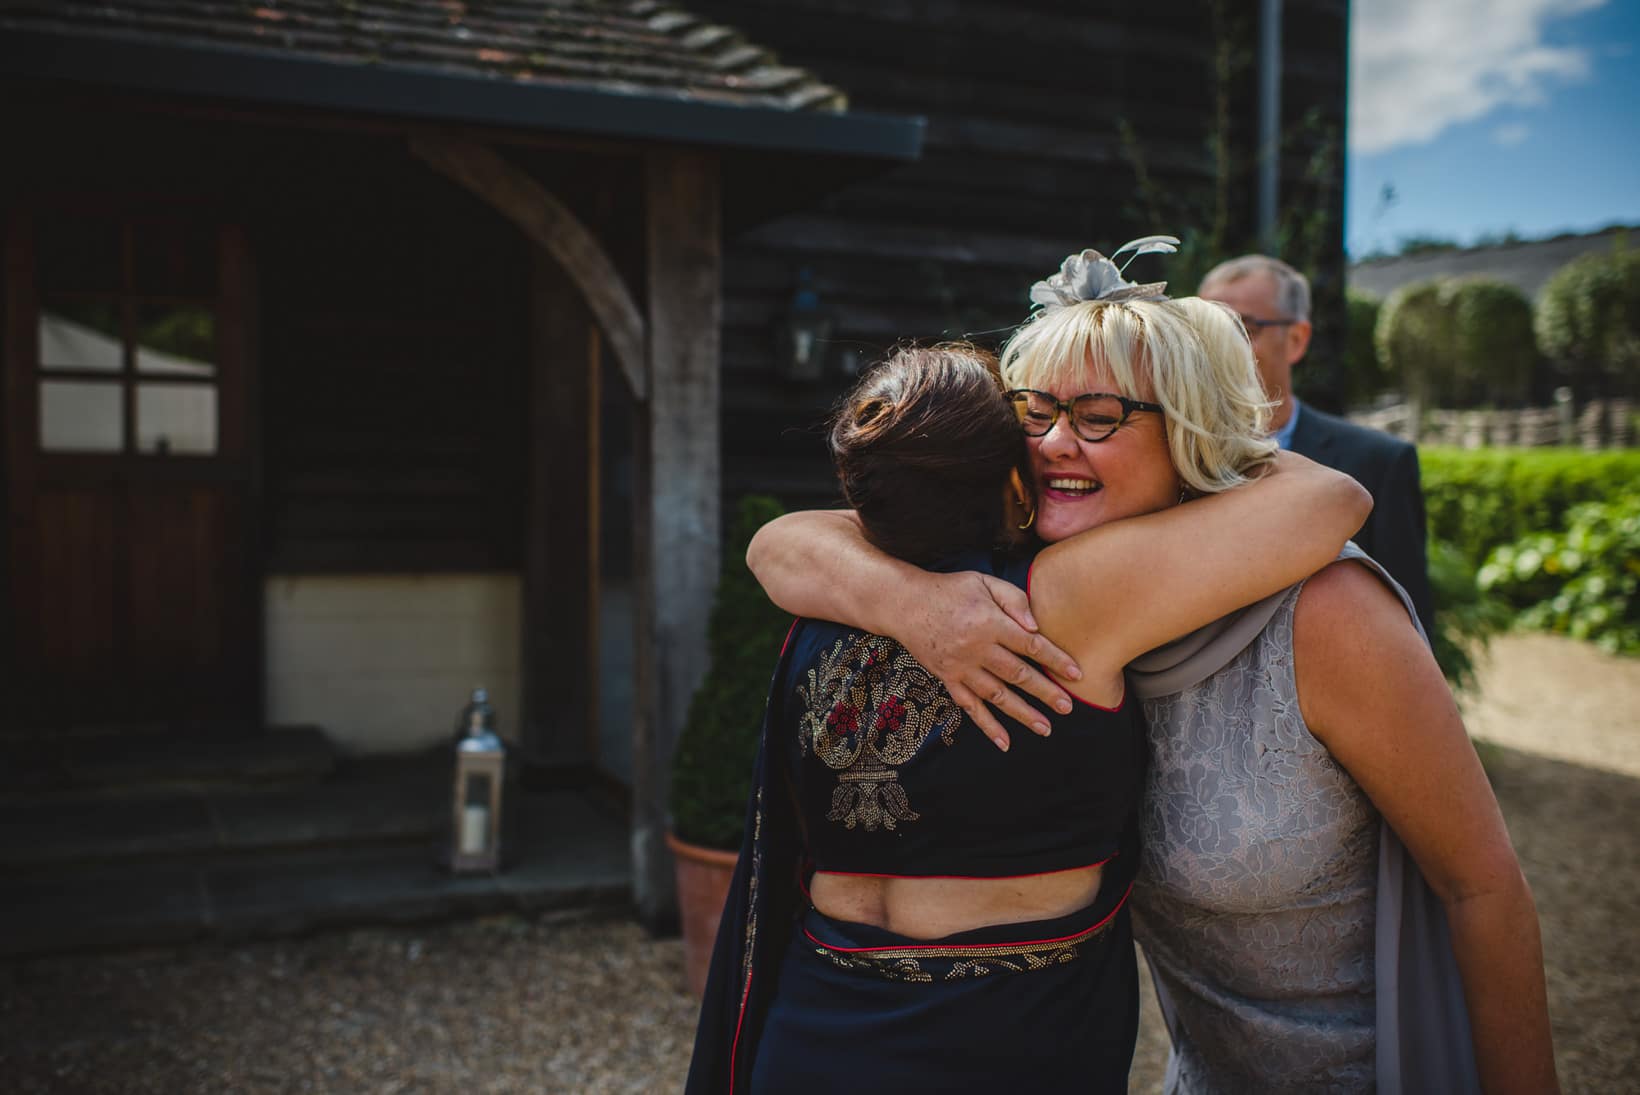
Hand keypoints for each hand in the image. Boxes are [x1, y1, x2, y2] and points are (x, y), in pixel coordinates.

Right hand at [894, 571, 1081, 750]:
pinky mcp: (948, 679)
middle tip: (1067, 707)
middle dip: (1045, 692)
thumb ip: (1013, 599)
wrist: (905, 604)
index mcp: (989, 622)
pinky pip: (970, 707)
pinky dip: (987, 726)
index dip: (1055, 659)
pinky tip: (1004, 742)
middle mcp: (976, 649)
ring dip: (1022, 714)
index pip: (1030, 644)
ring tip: (1045, 727)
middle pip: (1018, 674)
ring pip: (997, 695)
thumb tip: (1036, 626)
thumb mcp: (983, 582)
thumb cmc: (949, 590)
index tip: (1076, 673)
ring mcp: (961, 668)